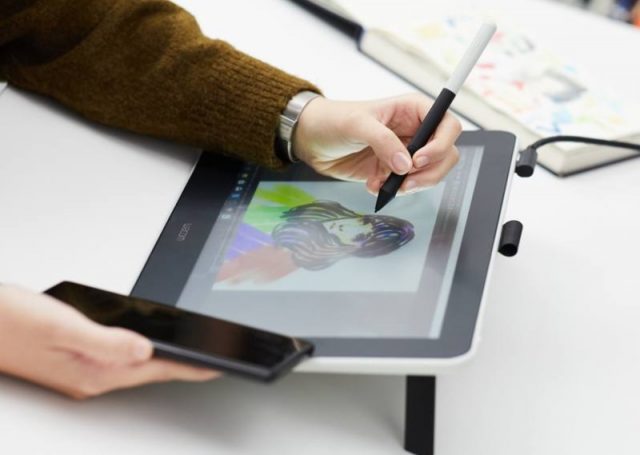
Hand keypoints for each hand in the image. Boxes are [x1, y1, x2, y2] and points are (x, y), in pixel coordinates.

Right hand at [0, 285, 218, 398]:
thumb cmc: (10, 321)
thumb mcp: (61, 326)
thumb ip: (106, 341)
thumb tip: (145, 350)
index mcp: (93, 372)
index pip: (155, 370)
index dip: (190, 367)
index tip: (218, 366)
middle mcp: (90, 378)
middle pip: (149, 372)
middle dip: (183, 367)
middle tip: (214, 361)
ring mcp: (81, 372)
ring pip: (135, 368)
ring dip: (164, 362)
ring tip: (191, 356)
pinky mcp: (73, 362)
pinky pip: (118, 361)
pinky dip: (141, 354)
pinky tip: (147, 348)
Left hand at [294, 94, 461, 194]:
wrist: (312, 140)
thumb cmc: (334, 120)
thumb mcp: (357, 125)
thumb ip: (383, 142)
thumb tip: (405, 165)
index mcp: (414, 110)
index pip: (448, 125)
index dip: (440, 145)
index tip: (417, 160)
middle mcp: (415, 131)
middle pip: (446, 154)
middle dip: (430, 173)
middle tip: (405, 182)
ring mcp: (406, 152)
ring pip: (430, 174)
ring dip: (411, 186)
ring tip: (384, 185)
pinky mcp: (394, 171)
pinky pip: (406, 186)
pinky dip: (393, 191)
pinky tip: (372, 185)